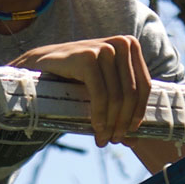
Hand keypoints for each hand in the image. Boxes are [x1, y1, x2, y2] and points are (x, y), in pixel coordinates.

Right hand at [28, 35, 152, 144]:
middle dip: (123, 122)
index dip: (139, 112)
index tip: (131, 132)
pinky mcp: (88, 57)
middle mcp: (121, 42)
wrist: (40, 66)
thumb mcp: (103, 85)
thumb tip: (136, 140)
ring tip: (103, 139)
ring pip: (116, 96)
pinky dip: (99, 115)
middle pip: (131, 93)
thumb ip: (120, 104)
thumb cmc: (74, 78)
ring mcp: (104, 48)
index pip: (144, 84)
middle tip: (113, 140)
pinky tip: (96, 129)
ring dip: (110, 123)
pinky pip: (100, 94)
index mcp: (130, 45)